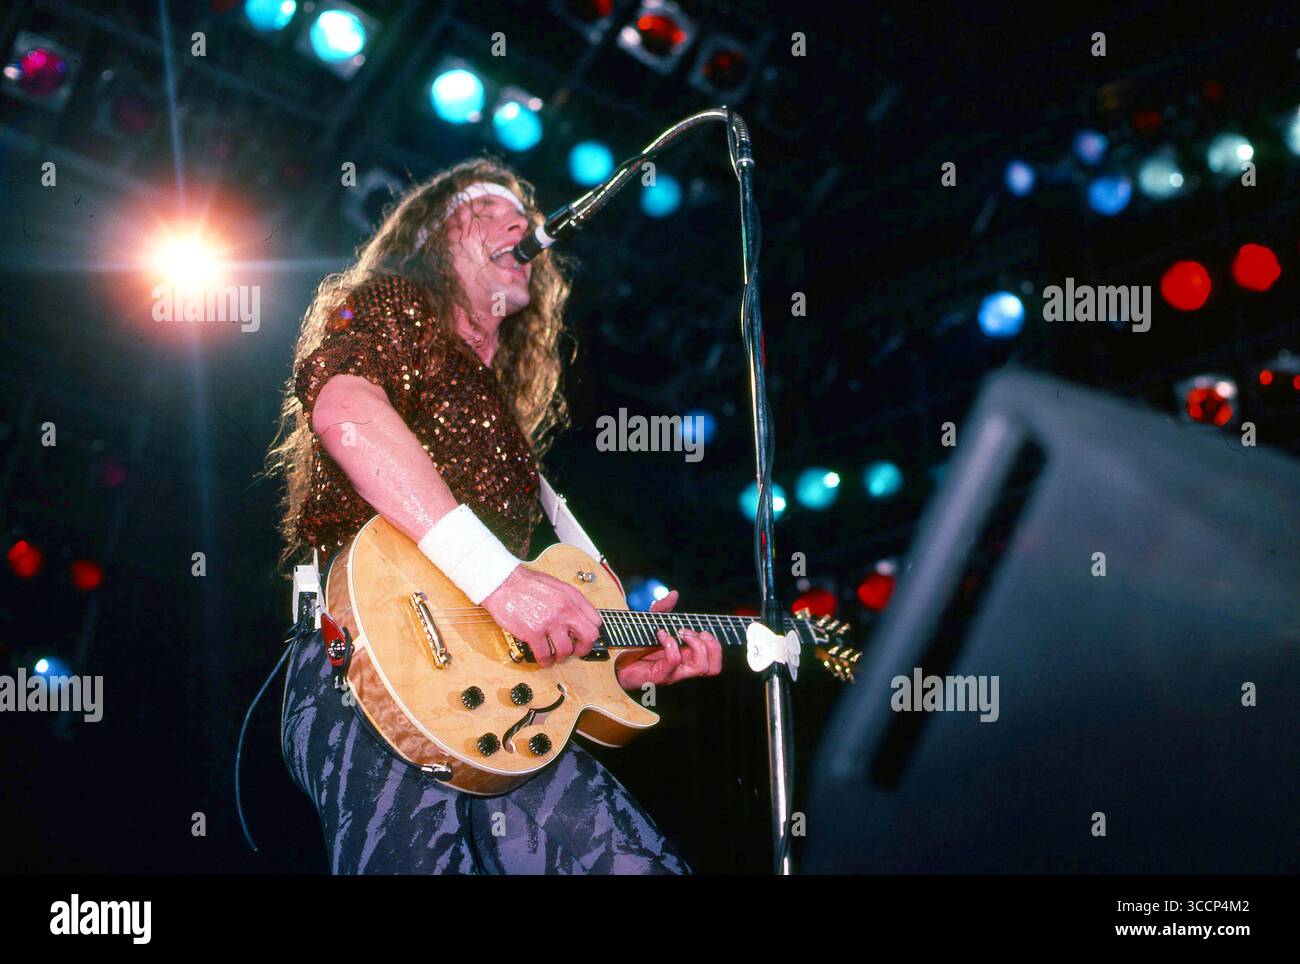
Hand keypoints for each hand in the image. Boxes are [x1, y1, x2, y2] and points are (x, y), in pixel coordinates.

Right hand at [480, 566, 601, 666]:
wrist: (503, 583)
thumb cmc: (527, 584)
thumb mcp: (557, 586)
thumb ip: (570, 602)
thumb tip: (578, 619)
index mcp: (572, 597)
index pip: (595, 620)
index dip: (591, 633)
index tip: (584, 638)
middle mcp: (564, 609)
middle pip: (589, 636)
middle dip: (584, 648)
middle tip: (576, 651)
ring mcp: (549, 621)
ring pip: (566, 650)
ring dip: (562, 657)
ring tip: (556, 656)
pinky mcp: (533, 632)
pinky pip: (545, 655)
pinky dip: (545, 661)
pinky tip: (544, 659)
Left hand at [616, 589, 722, 689]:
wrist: (612, 660)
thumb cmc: (633, 644)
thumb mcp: (650, 621)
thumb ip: (662, 608)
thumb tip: (674, 594)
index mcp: (685, 657)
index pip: (713, 658)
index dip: (713, 643)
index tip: (698, 629)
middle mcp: (682, 668)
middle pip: (714, 667)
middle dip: (709, 644)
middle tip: (689, 632)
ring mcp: (672, 673)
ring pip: (702, 668)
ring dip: (696, 645)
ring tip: (680, 634)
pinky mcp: (659, 676)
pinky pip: (674, 661)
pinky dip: (671, 644)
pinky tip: (661, 635)